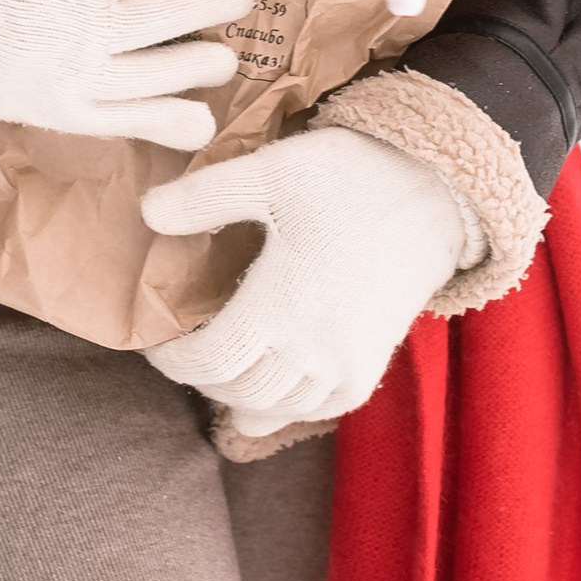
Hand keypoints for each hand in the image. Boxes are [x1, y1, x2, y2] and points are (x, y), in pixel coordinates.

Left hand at [139, 125, 480, 438]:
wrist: (434, 189)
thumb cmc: (349, 176)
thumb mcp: (271, 171)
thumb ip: (206, 196)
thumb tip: (147, 213)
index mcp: (278, 306)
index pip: (208, 362)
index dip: (173, 360)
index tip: (157, 340)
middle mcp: (311, 350)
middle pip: (237, 391)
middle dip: (202, 377)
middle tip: (186, 348)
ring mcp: (345, 363)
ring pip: (277, 409)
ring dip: (240, 395)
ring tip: (223, 365)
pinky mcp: (371, 364)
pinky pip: (319, 410)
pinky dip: (286, 407)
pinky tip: (272, 386)